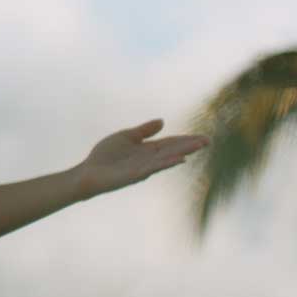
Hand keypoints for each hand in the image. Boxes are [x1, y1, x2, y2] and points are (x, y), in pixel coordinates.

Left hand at [75, 118, 207, 199]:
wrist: (88, 173)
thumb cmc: (105, 156)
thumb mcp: (126, 137)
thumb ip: (144, 131)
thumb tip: (162, 121)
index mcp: (147, 150)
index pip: (170, 143)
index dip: (186, 139)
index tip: (203, 137)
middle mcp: (149, 159)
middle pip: (173, 150)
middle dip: (190, 145)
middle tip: (208, 140)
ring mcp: (143, 168)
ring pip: (167, 158)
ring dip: (183, 151)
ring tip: (198, 145)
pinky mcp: (135, 175)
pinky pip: (154, 168)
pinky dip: (167, 163)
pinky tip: (180, 159)